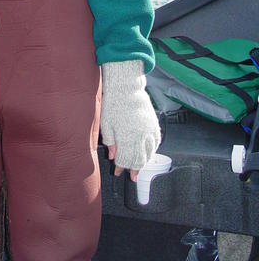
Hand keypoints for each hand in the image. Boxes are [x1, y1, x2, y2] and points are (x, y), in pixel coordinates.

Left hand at [101, 60, 160, 180]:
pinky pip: (156, 142)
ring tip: (139, 167)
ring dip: (144, 162)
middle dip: (134, 169)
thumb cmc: (113, 104)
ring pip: (150, 153)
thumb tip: (113, 156)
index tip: (117, 171)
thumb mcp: (106, 124)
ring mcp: (149, 131)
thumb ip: (110, 142)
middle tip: (131, 175)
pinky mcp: (154, 124)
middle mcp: (140, 137)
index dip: (121, 168)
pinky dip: (153, 150)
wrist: (126, 88)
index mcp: (127, 138)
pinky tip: (148, 153)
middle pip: (139, 160)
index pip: (126, 160)